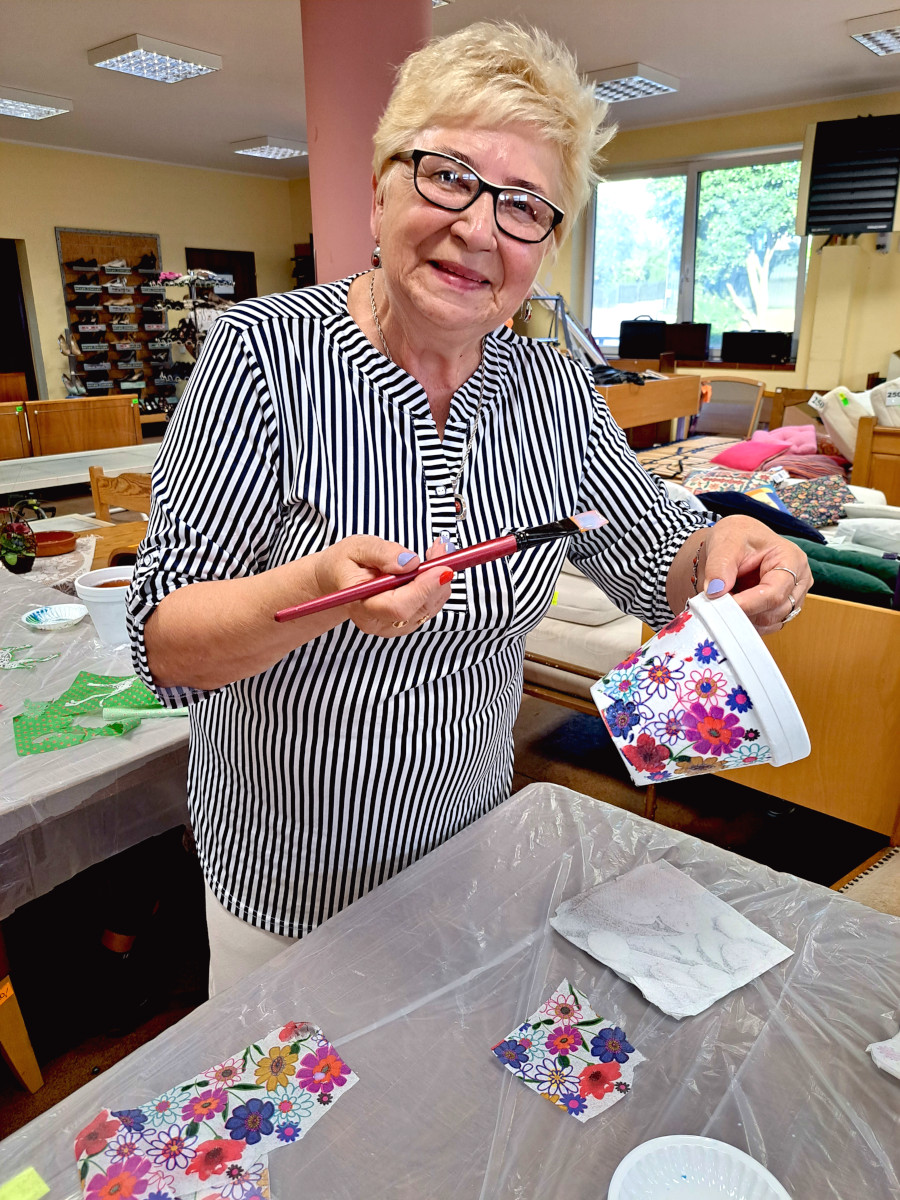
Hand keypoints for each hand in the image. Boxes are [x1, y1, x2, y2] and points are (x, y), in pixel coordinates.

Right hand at [314, 534, 452, 637]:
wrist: (339, 579)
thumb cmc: (346, 563)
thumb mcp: (358, 548)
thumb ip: (382, 553)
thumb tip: (410, 562)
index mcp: (361, 606)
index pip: (398, 606)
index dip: (423, 588)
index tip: (442, 568)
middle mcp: (379, 623)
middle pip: (419, 608)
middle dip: (437, 578)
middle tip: (442, 549)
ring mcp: (394, 626)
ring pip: (430, 607)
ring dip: (440, 579)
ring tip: (435, 551)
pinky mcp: (406, 622)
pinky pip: (431, 606)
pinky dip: (437, 584)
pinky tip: (432, 565)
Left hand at [702, 516, 812, 634]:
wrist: (733, 543)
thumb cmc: (736, 536)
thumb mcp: (725, 543)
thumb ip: (719, 567)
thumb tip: (716, 592)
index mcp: (792, 560)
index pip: (775, 592)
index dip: (748, 604)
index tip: (722, 606)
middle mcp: (799, 581)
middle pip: (774, 612)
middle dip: (743, 612)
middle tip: (716, 605)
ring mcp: (793, 598)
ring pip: (769, 623)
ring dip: (744, 618)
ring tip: (723, 601)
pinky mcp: (780, 610)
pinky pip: (764, 626)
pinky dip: (745, 622)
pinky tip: (732, 608)